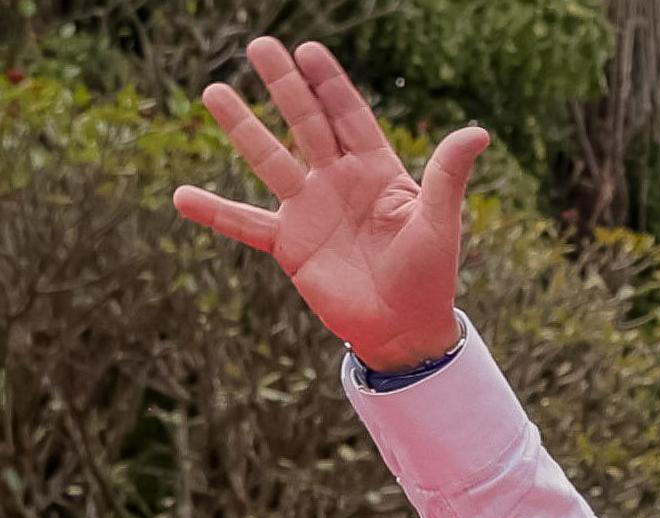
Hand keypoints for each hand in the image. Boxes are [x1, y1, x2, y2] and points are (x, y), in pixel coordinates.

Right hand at [171, 38, 487, 371]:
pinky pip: (245, 224)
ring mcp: (309, 210)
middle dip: (284, 85)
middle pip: (306, 123)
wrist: (404, 329)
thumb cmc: (429, 276)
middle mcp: (337, 181)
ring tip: (213, 91)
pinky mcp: (289, 245)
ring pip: (269, 159)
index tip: (308, 48)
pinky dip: (214, 211)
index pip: (349, 115)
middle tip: (258, 45)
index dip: (330, 83)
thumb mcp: (439, 221)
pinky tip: (181, 195)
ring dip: (242, 127)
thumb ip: (447, 175)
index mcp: (377, 170)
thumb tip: (478, 132)